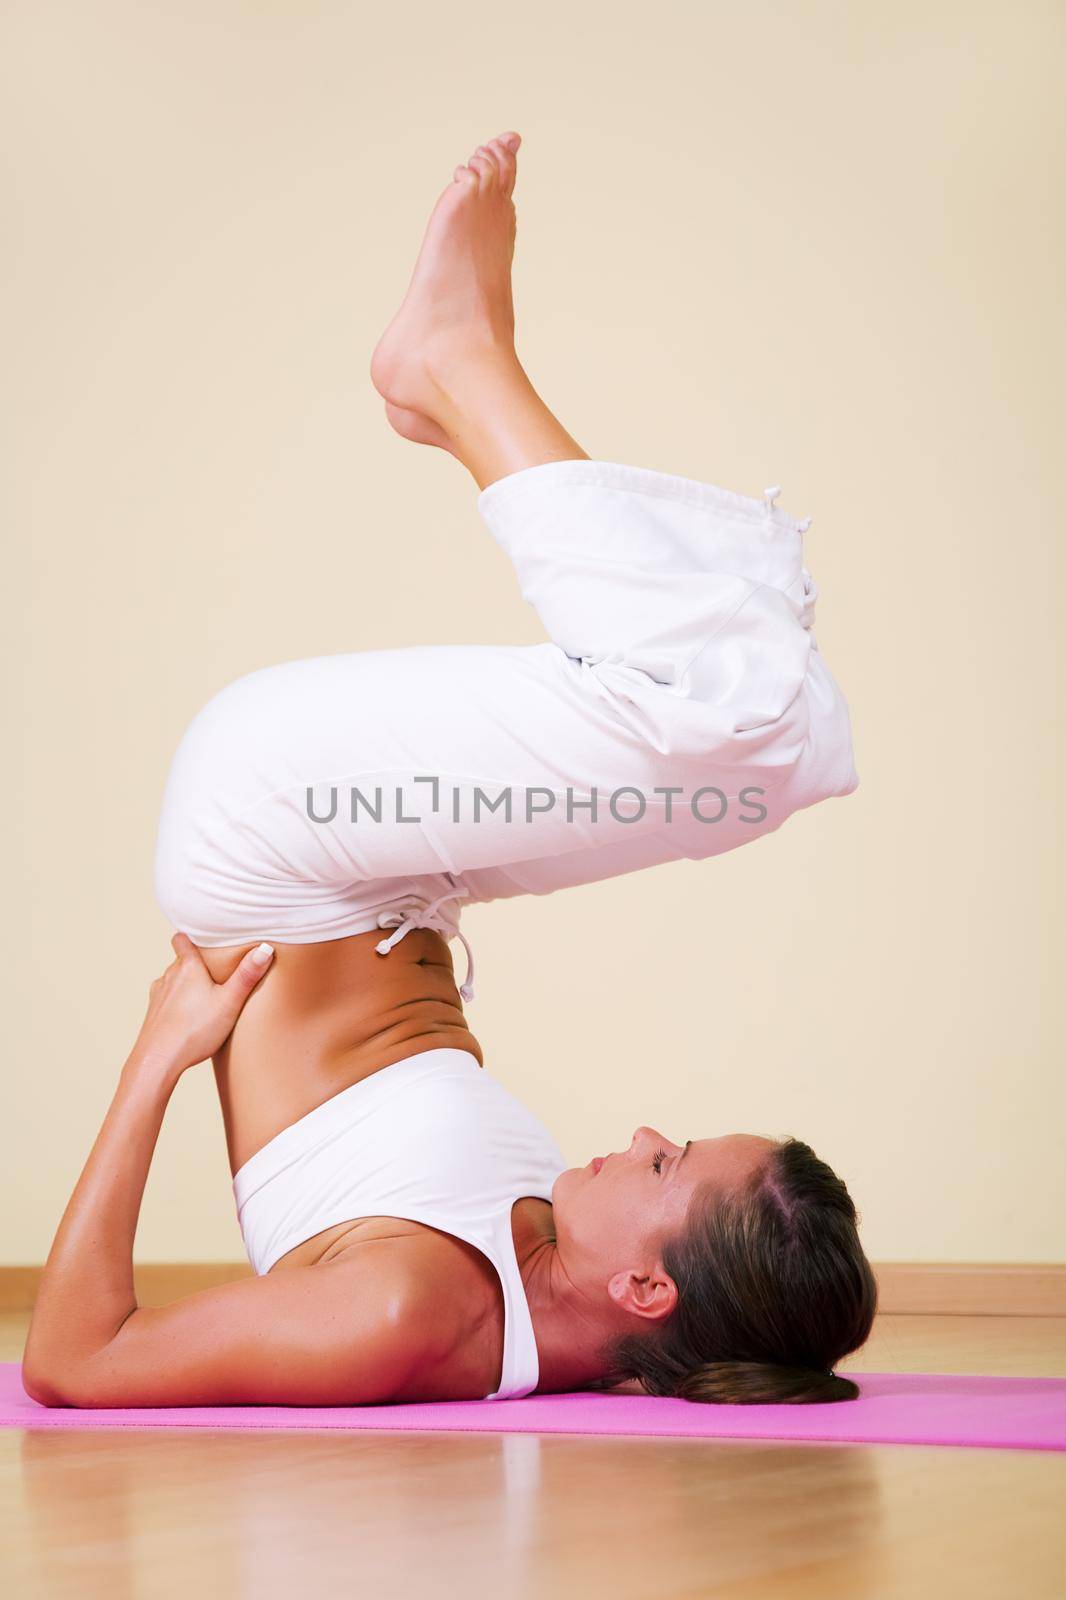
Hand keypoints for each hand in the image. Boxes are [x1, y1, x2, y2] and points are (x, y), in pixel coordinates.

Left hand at [129, 934, 274, 1075]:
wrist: (158, 1060)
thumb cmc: (195, 1031)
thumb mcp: (229, 1002)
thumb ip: (247, 975)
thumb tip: (265, 948)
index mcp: (188, 967)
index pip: (182, 939)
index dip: (191, 936)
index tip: (203, 937)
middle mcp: (169, 976)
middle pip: (182, 961)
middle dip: (196, 963)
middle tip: (216, 970)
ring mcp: (158, 995)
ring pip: (173, 981)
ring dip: (186, 984)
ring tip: (204, 994)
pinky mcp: (153, 1014)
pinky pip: (167, 1000)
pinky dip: (177, 1003)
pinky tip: (189, 1017)